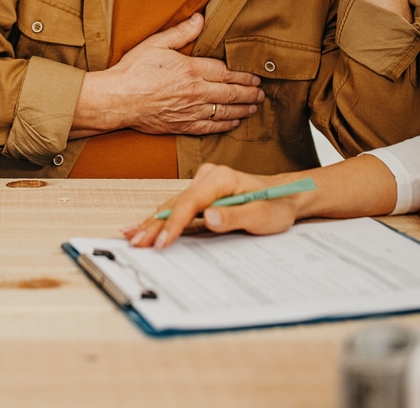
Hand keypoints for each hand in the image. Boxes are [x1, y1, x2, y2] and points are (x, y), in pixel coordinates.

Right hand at [71, 14, 264, 136]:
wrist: (118, 99)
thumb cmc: (133, 70)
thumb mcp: (156, 44)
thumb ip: (181, 32)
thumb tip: (200, 19)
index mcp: (191, 69)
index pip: (226, 73)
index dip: (244, 75)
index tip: (255, 76)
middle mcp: (196, 92)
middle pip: (231, 93)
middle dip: (249, 93)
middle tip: (261, 93)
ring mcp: (190, 110)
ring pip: (225, 111)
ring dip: (243, 109)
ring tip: (254, 107)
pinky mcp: (182, 125)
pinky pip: (211, 126)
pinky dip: (226, 125)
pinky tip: (234, 122)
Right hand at [122, 163, 298, 248]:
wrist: (286, 196)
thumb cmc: (276, 205)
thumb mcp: (262, 215)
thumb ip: (234, 217)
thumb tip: (208, 218)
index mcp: (221, 178)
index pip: (190, 202)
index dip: (174, 223)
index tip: (162, 242)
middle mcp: (208, 176)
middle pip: (176, 202)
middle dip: (155, 224)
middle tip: (136, 242)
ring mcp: (202, 183)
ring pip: (172, 204)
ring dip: (153, 223)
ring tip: (133, 237)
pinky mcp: (200, 192)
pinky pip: (177, 206)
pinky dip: (161, 219)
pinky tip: (143, 226)